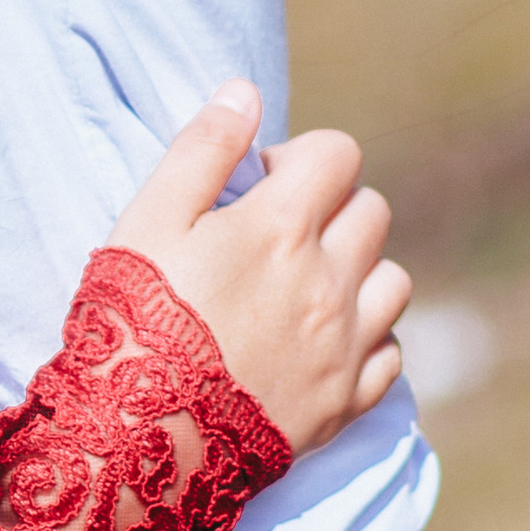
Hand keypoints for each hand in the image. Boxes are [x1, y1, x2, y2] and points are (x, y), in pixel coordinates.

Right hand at [109, 80, 409, 458]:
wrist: (140, 439)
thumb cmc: (135, 316)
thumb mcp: (150, 216)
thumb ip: (203, 148)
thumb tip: (245, 91)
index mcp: (283, 227)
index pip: (338, 154)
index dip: (301, 156)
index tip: (260, 183)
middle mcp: (330, 282)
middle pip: (373, 211)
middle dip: (332, 205)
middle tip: (277, 231)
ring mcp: (345, 347)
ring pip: (394, 280)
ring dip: (359, 269)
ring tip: (305, 284)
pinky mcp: (346, 404)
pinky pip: (391, 354)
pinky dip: (368, 338)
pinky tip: (322, 340)